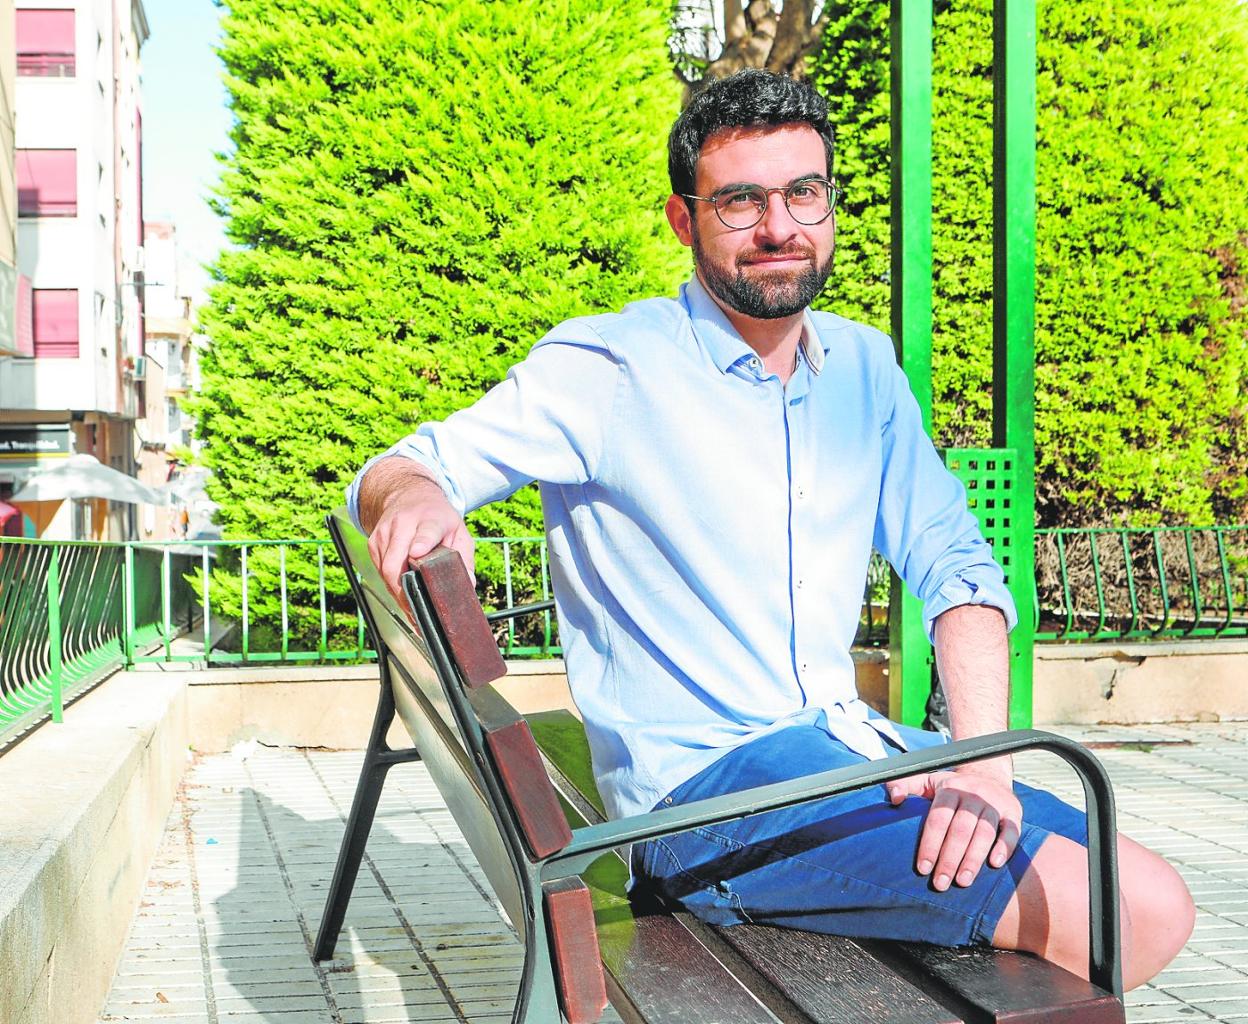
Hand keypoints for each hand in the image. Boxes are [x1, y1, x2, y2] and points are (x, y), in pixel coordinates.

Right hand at [364, 472, 474, 604]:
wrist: (410, 496)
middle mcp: (403, 524)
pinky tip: (403, 592)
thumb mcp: (458, 532)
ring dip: (398, 593)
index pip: (425, 532)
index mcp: (430, 519)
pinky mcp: (373, 542)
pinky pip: (379, 571)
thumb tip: (467, 585)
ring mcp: (384, 533)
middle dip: (404, 591)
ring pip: (385, 571)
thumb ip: (465, 559)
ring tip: (413, 609)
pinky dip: (391, 585)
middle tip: (417, 612)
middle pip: (395, 562)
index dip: (421, 543)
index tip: (417, 552)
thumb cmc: (437, 517)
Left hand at [886, 765, 1021, 890]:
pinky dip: (1005, 847)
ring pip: (984, 833)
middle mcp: (973, 795)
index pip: (938, 820)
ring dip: (974, 859)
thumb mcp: (926, 781)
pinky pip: (1012, 831)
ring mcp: (995, 804)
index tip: (923, 868)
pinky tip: (995, 864)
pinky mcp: (1014, 813)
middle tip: (941, 884)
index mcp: (950, 789)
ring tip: (963, 881)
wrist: (988, 774)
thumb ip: (904, 785)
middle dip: (949, 859)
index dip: (930, 845)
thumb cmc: (952, 788)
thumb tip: (894, 799)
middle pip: (960, 830)